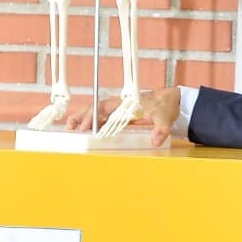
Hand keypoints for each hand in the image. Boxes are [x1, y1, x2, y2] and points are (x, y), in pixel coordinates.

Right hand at [65, 88, 180, 146]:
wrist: (171, 101)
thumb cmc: (166, 106)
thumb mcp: (165, 118)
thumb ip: (161, 129)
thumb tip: (156, 141)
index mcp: (126, 104)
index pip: (104, 108)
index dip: (92, 117)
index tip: (85, 128)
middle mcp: (120, 105)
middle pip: (95, 108)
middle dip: (81, 117)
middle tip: (70, 128)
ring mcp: (120, 110)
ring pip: (97, 113)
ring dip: (84, 119)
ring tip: (71, 129)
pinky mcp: (122, 116)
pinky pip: (104, 118)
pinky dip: (93, 123)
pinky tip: (86, 131)